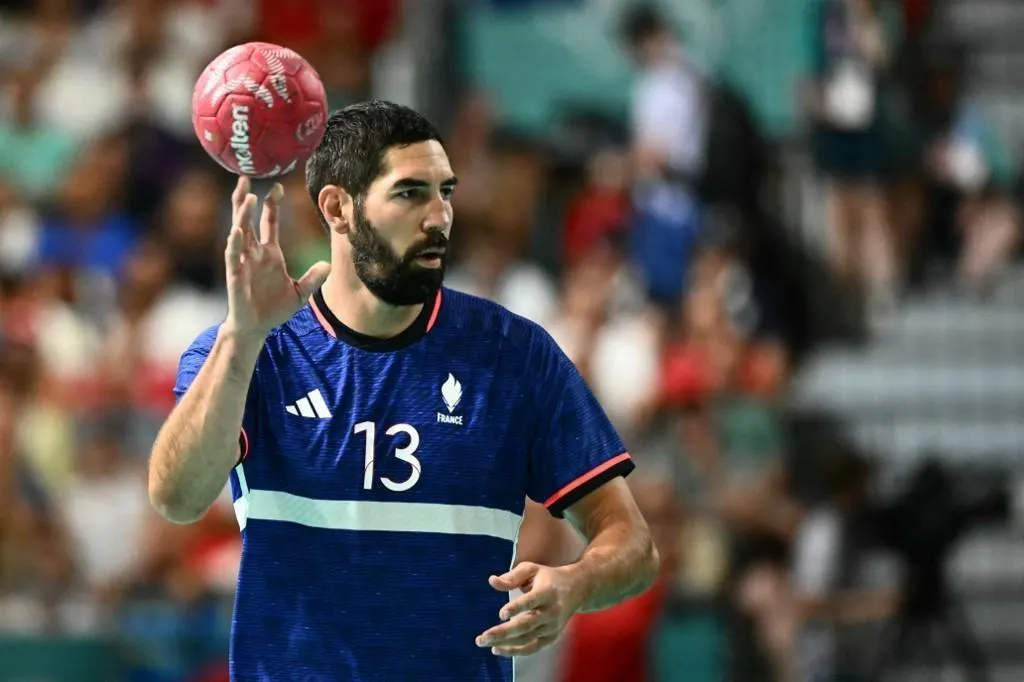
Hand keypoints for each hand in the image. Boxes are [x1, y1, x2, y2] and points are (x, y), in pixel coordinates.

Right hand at [224, 177, 329, 338]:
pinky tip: (236, 231)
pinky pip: (234, 257)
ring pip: (240, 233)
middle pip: (248, 220)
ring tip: (246, 195)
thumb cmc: (274, 309)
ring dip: (241, 215)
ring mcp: (244, 263)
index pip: (268, 222)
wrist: (257, 329)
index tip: (277, 187)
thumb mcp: (300, 293)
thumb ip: (313, 279)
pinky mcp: (236, 276)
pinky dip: (234, 244)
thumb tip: (328, 264)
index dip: (271, 205)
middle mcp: (254, 254)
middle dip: (246, 199)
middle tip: (245, 177)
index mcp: (270, 254)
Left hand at [476, 562, 580, 656]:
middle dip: (503, 632)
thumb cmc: (548, 577)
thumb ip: (512, 576)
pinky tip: (497, 649)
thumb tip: (492, 581)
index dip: (517, 608)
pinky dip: (515, 651)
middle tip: (482, 637)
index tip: (501, 614)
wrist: (577, 589)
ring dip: (504, 643)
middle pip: (527, 624)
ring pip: (527, 638)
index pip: (532, 601)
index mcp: (547, 591)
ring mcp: (552, 626)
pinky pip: (532, 647)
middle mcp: (552, 611)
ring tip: (483, 642)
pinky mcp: (551, 636)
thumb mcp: (532, 569)